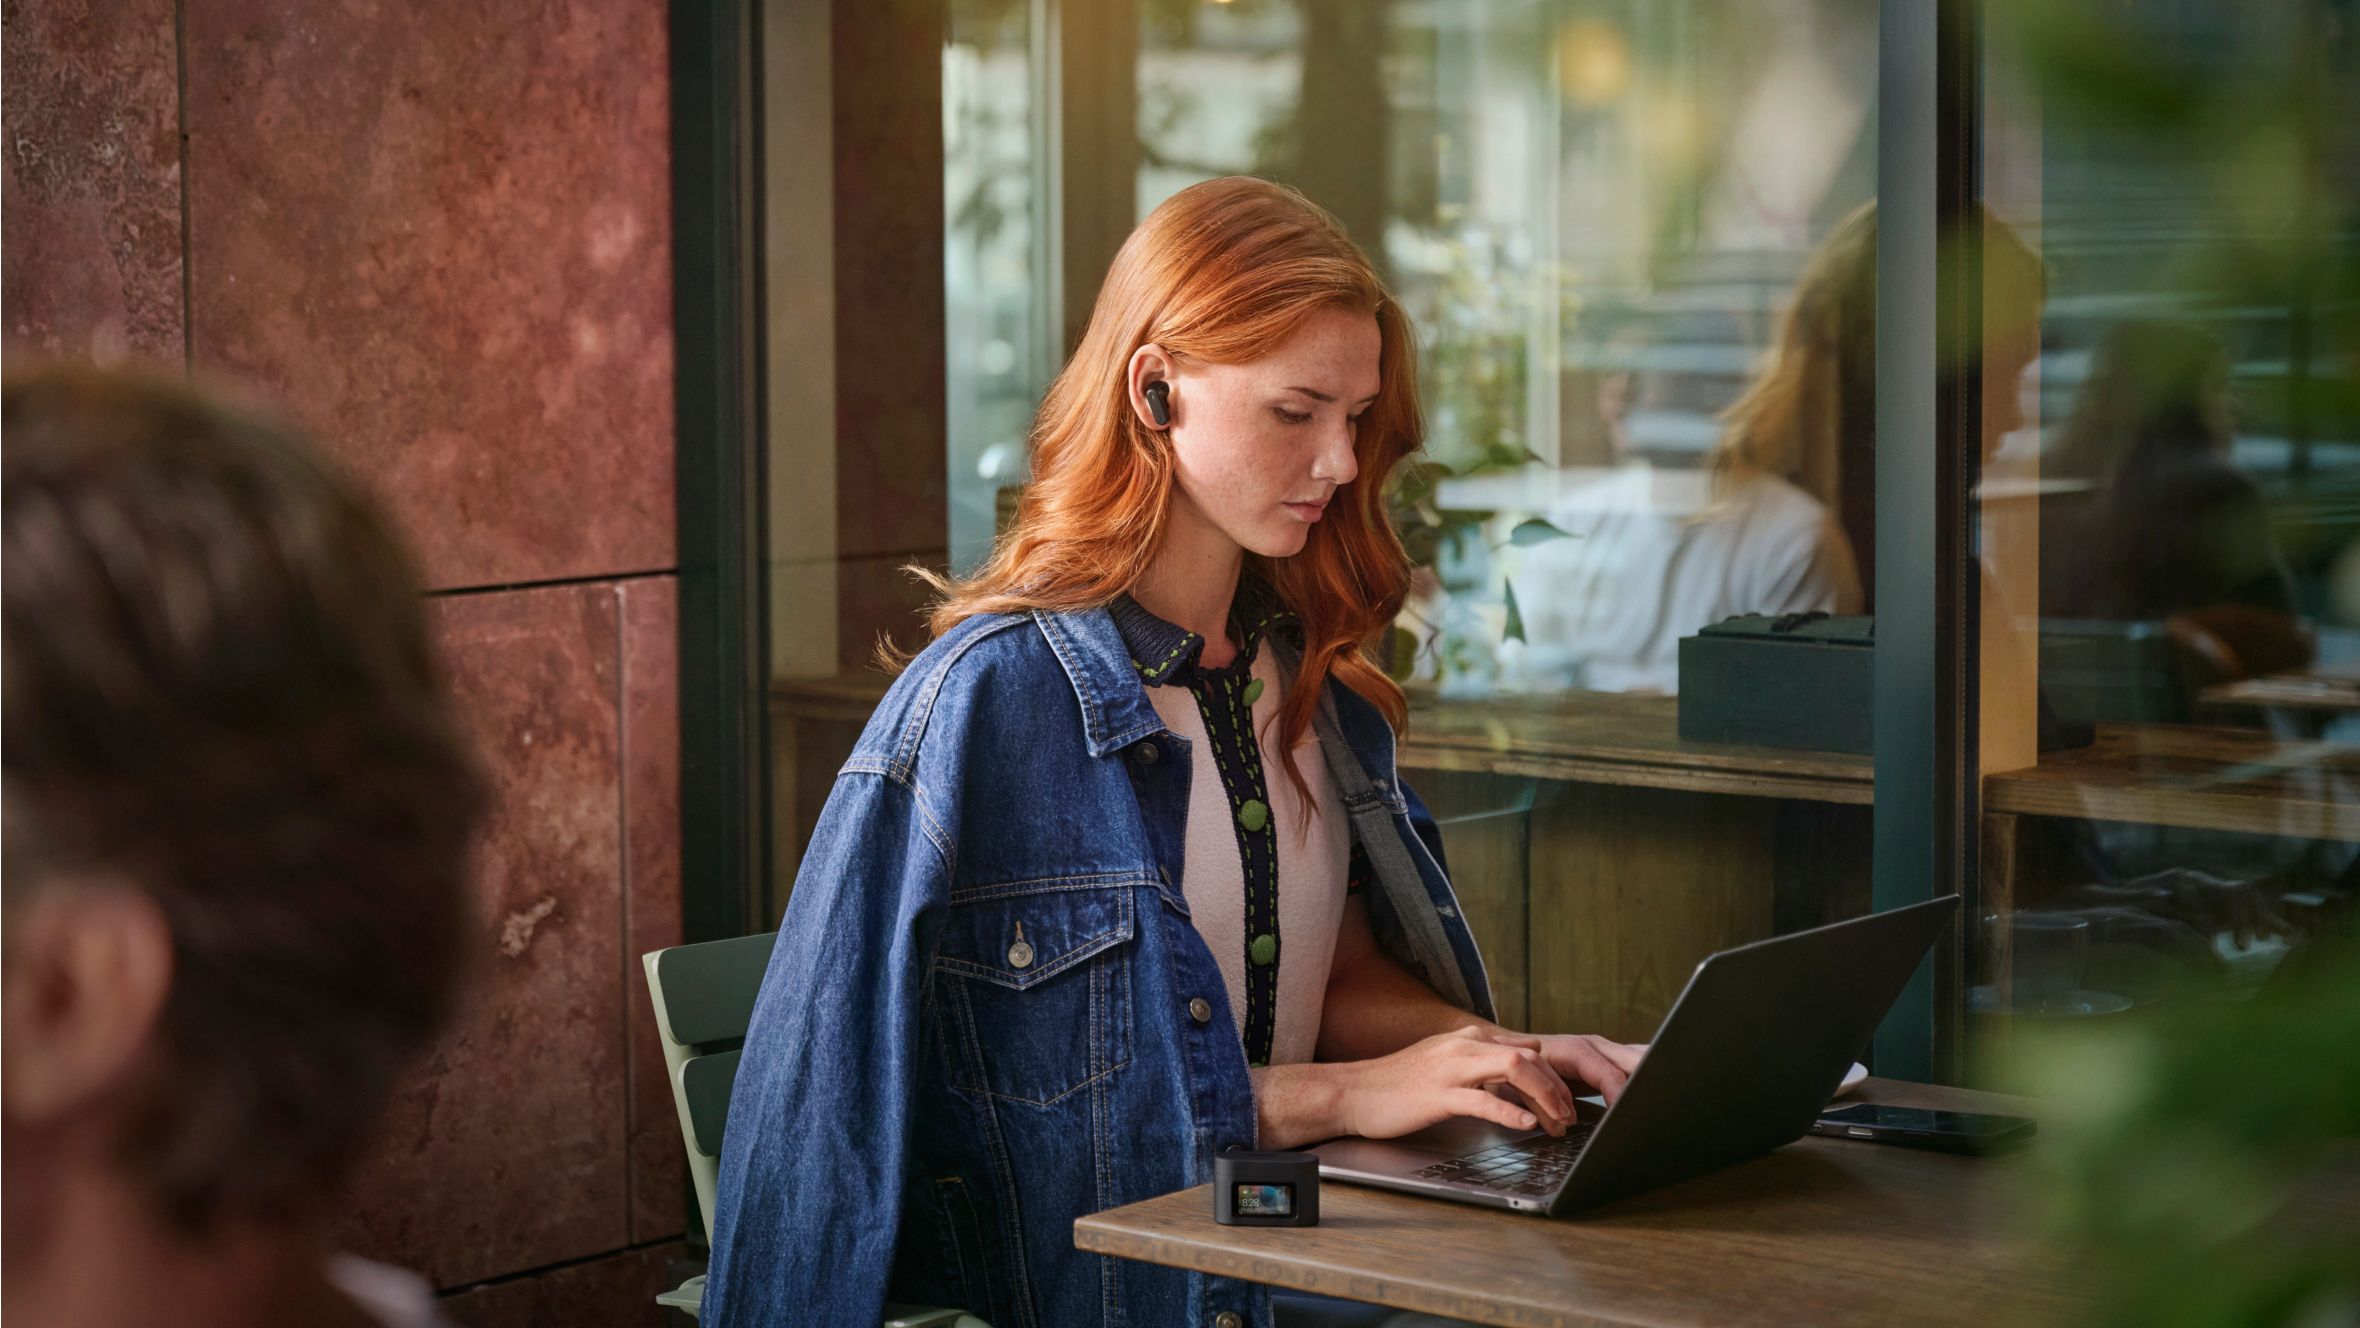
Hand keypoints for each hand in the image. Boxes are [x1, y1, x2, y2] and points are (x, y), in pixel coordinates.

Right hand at [1332, 1027, 1640, 1140]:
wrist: (1353, 1092)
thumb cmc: (1400, 1086)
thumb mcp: (1451, 1068)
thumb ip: (1487, 1067)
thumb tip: (1528, 1068)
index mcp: (1472, 1040)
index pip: (1531, 1050)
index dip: (1561, 1076)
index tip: (1576, 1102)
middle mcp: (1466, 1046)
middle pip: (1532, 1056)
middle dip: (1562, 1088)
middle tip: (1575, 1118)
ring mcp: (1452, 1068)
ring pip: (1515, 1069)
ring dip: (1546, 1097)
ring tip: (1559, 1124)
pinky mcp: (1438, 1094)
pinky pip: (1482, 1100)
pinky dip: (1511, 1112)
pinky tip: (1527, 1127)